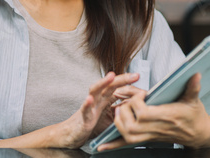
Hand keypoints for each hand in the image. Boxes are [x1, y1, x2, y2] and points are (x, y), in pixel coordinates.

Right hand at [0, 71, 139, 148]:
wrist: (71, 134)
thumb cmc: (89, 124)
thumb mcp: (108, 117)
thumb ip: (119, 110)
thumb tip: (135, 106)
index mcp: (103, 99)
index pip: (115, 86)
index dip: (126, 81)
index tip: (138, 76)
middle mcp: (96, 100)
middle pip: (108, 85)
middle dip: (121, 79)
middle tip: (135, 75)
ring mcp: (89, 107)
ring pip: (95, 92)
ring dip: (102, 83)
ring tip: (111, 76)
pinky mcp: (82, 118)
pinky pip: (84, 109)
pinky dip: (86, 104)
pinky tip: (89, 99)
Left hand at [97, 73, 209, 151]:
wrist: (199, 134)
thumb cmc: (195, 115)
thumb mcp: (193, 99)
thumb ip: (192, 87)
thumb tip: (196, 74)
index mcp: (167, 116)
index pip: (144, 113)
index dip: (136, 103)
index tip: (139, 95)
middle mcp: (158, 128)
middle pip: (133, 126)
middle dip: (124, 113)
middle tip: (125, 102)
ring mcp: (152, 135)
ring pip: (129, 136)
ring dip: (119, 124)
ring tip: (118, 112)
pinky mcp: (149, 138)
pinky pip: (129, 144)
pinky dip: (114, 144)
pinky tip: (102, 146)